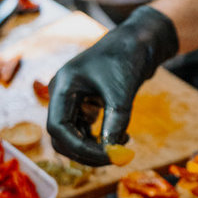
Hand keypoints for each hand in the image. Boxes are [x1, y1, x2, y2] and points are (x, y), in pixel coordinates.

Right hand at [46, 6, 178, 164]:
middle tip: (116, 157)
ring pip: (73, 137)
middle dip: (86, 151)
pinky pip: (84, 131)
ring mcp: (72, 100)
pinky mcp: (84, 104)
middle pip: (62, 136)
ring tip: (122, 146)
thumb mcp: (122, 91)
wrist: (138, 40)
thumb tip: (113, 154)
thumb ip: (115, 122)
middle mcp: (62, 94)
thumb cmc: (127, 57)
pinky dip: (100, 140)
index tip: (108, 156)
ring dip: (94, 148)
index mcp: (62, 85)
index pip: (58, 127)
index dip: (80, 147)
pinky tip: (121, 138)